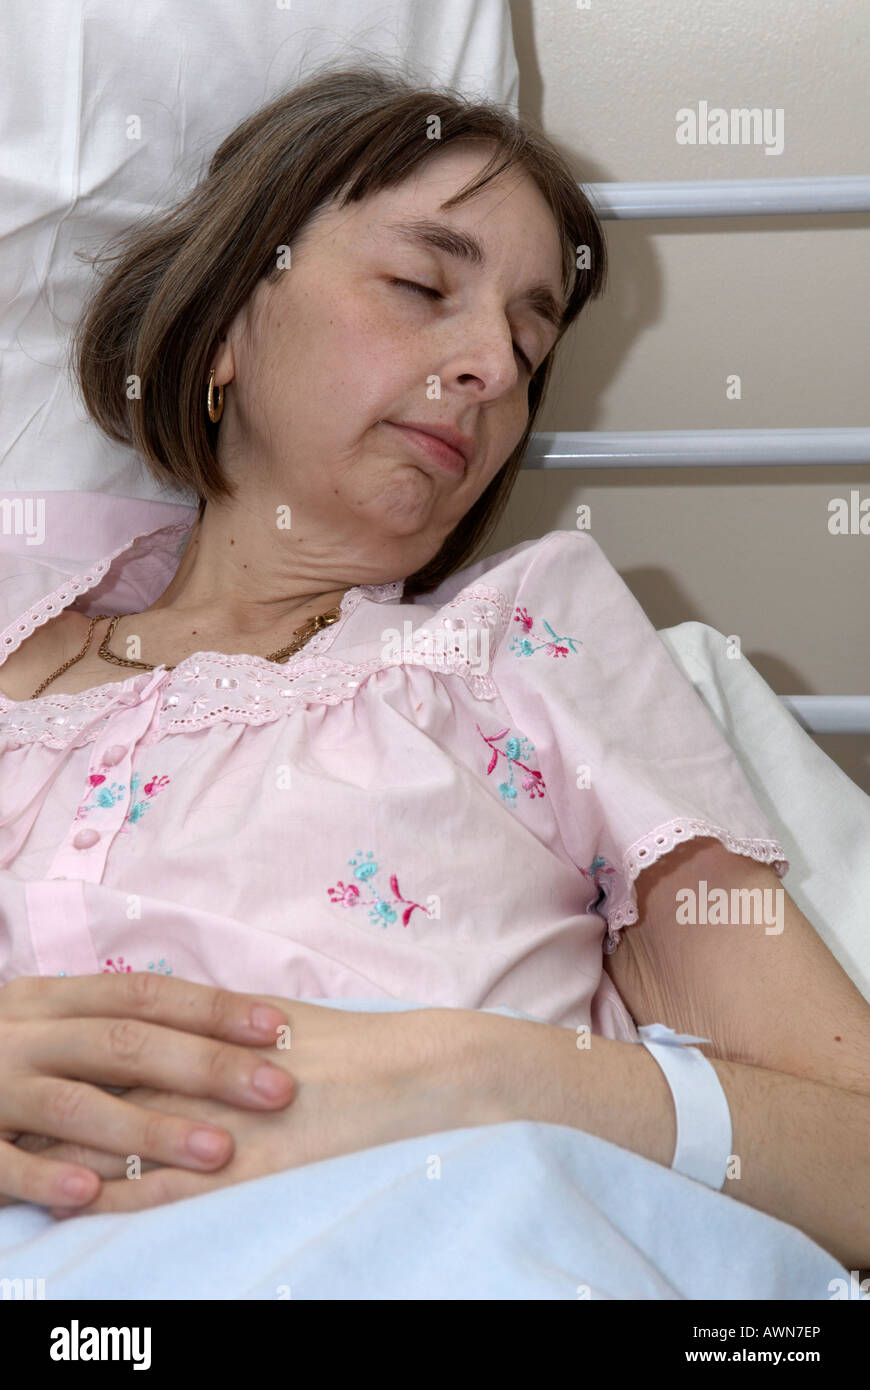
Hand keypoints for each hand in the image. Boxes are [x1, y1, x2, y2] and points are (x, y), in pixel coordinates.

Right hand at [0, 974, 294, 1210]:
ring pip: (76, 1106)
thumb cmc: (3, 1052)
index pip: (145, 994)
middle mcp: (25, 1033)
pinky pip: (3, 1161)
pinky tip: (96, 1194)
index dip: (212, 1009)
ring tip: (219, 1153)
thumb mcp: (49, 1020)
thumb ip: (116, 1023)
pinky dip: (48, 1176)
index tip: (277, 1028)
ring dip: (150, 1129)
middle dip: (207, 1067)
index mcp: (54, 999)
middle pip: (125, 1043)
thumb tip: (218, 1029)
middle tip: (278, 1090)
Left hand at [38, 1002, 505, 1215]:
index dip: (61, 1052)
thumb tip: (177, 1025)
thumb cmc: (358, 1047)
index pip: (112, 1036)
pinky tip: (73, 1207)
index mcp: (210, 1026)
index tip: (25, 1067)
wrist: (421, 1069)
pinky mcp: (243, 1165)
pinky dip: (110, 1197)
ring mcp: (220, 1115)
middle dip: (43, 1097)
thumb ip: (221, 1026)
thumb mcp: (280, 1022)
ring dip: (59, 1148)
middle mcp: (204, 1064)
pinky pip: (162, 1187)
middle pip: (99, 1080)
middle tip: (3, 1108)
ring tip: (12, 1158)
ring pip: (117, 1132)